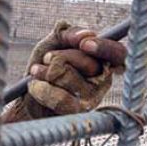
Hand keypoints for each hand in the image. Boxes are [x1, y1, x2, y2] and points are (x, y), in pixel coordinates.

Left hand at [10, 20, 125, 119]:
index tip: (84, 43)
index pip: (118, 54)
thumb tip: (86, 33)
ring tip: (37, 71)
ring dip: (45, 71)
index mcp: (103, 61)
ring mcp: (92, 99)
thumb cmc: (45, 65)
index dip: (104, 48)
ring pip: (69, 77)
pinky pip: (59, 97)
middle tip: (46, 58)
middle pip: (89, 63)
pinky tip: (36, 86)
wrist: (28, 93)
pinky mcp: (76, 113)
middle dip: (60, 57)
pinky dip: (41, 87)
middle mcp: (103, 80)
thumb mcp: (54, 42)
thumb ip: (69, 33)